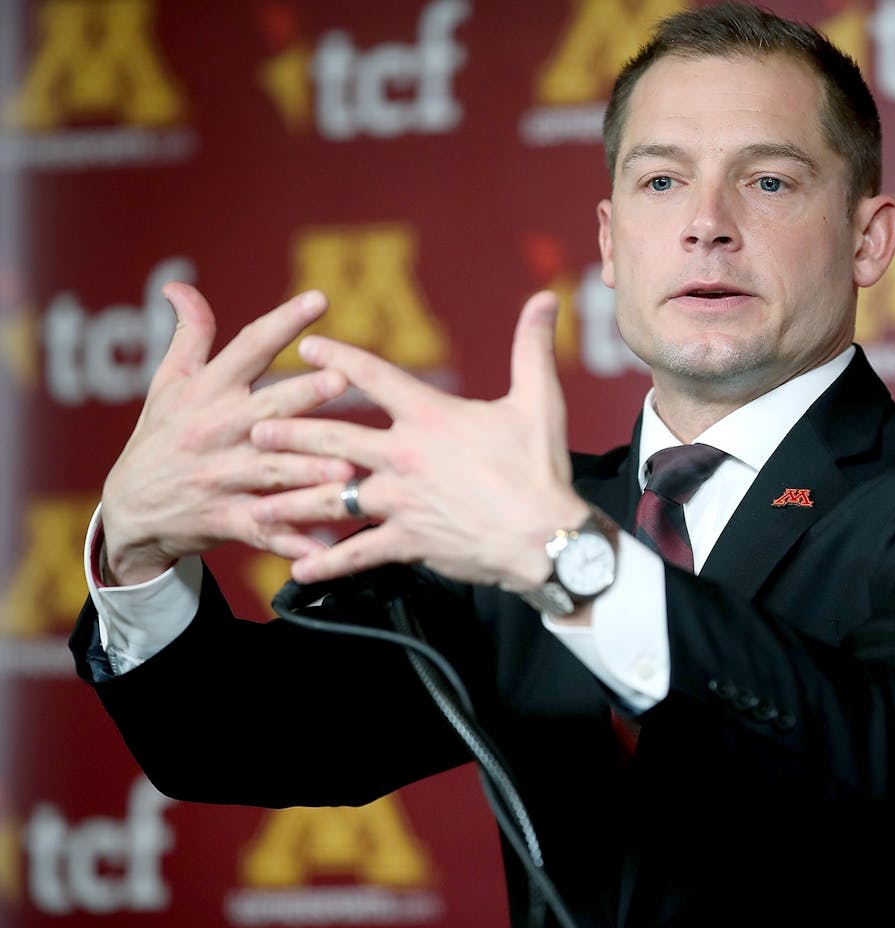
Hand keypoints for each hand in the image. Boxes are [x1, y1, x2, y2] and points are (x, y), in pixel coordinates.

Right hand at [100, 284, 354, 584]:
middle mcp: (216, 431)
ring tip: (347, 467)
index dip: (282, 322)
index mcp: (208, 392)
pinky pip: (264, 530)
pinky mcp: (226, 519)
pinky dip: (291, 541)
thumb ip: (188, 335)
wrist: (129, 511)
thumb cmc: (160, 436)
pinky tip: (324, 547)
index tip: (320, 299)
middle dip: (303, 396)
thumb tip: (179, 284)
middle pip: (266, 409)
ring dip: (308, 471)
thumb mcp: (168, 384)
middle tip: (342, 381)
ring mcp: (221, 478)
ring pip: (271, 472)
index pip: (248, 348)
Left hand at [249, 291, 587, 587]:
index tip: (306, 348)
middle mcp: (404, 455)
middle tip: (255, 429)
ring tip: (257, 500)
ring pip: (331, 498)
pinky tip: (298, 568)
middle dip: (290, 433)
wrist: (544, 537)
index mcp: (431, 416)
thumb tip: (545, 298)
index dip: (337, 357)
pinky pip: (356, 553)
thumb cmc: (541, 468)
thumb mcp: (540, 401)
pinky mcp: (407, 540)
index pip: (374, 376)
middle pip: (333, 438)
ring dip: (290, 499)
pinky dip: (326, 563)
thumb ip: (532, 347)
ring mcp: (401, 500)